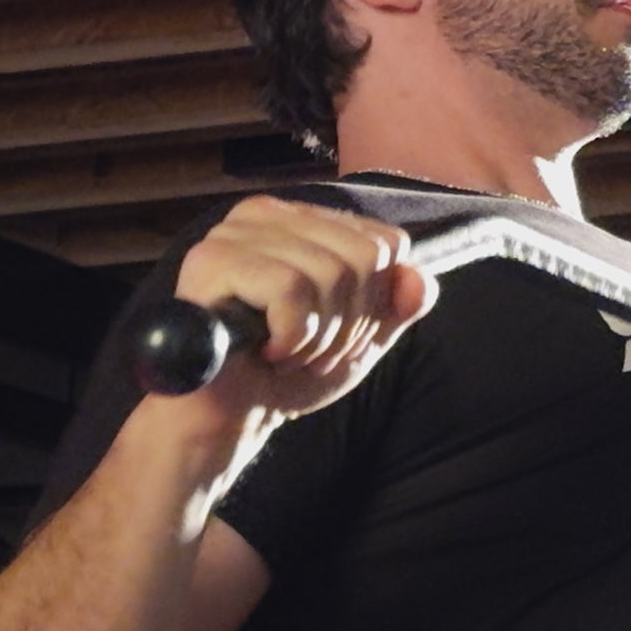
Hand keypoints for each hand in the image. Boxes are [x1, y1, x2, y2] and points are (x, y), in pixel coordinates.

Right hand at [161, 195, 437, 425]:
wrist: (231, 416)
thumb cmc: (290, 372)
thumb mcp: (360, 338)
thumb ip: (397, 306)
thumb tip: (419, 280)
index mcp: (304, 220)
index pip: (386, 243)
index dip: (374, 304)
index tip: (337, 334)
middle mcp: (268, 214)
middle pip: (365, 257)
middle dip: (349, 323)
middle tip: (310, 349)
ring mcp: (235, 232)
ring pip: (330, 273)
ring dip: (319, 337)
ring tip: (287, 353)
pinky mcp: (211, 260)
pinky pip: (290, 289)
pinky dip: (292, 336)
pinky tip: (266, 351)